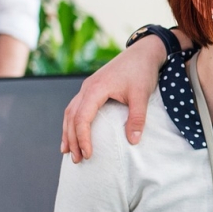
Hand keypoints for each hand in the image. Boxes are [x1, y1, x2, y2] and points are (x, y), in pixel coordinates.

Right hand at [60, 34, 168, 161]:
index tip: (89, 154)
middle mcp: (87, 88)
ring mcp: (88, 87)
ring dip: (68, 132)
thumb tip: (133, 141)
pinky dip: (73, 122)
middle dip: (72, 139)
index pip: (82, 118)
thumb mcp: (142, 95)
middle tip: (77, 160)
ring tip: (68, 151)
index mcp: (96, 89)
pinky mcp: (92, 88)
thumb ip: (137, 118)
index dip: (83, 138)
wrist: (143, 52)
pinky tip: (74, 133)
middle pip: (72, 117)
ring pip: (70, 112)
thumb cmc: (142, 71)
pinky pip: (76, 107)